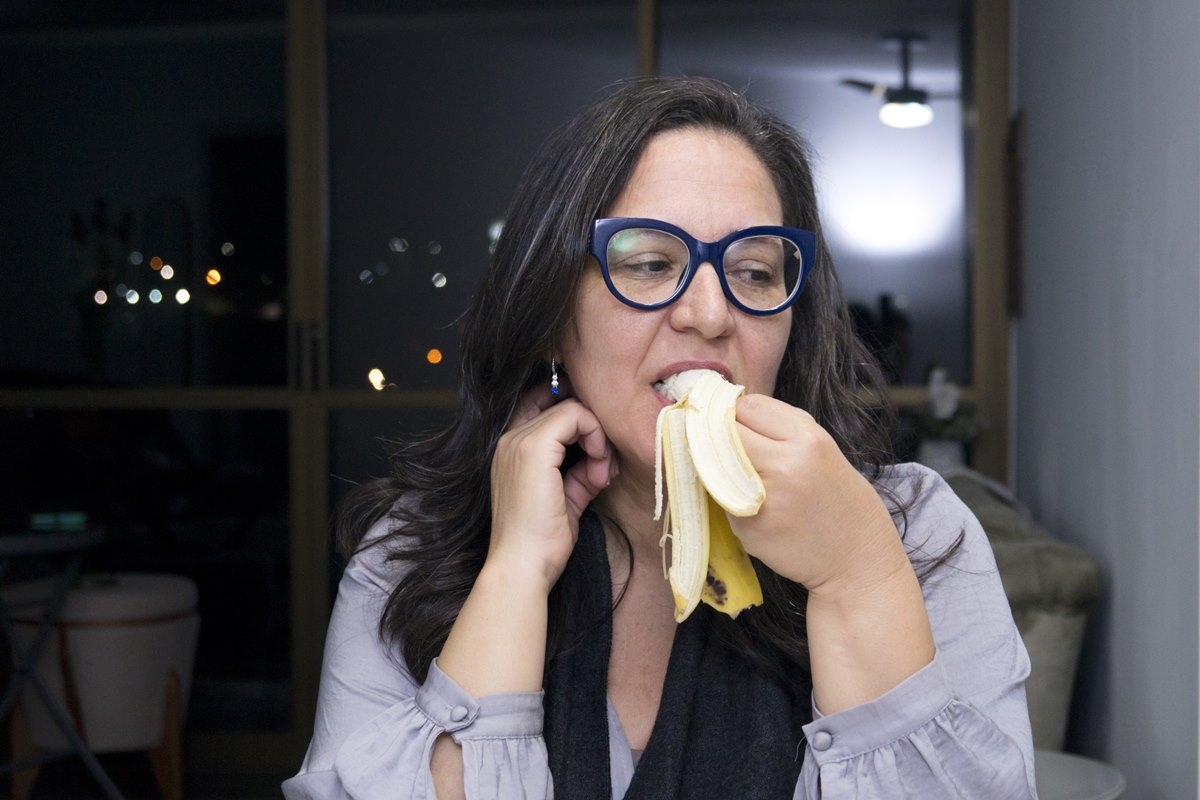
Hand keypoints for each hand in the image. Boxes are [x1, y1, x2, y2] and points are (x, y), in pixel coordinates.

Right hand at [486, 386, 618, 593]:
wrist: (523, 565)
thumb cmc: (540, 542)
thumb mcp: (567, 498)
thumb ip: (581, 474)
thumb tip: (602, 461)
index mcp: (512, 451)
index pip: (543, 404)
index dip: (576, 416)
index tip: (597, 446)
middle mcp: (510, 440)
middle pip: (564, 407)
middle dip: (595, 432)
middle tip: (605, 468)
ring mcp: (519, 441)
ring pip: (573, 409)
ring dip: (598, 438)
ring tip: (602, 475)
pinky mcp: (534, 448)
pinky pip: (575, 416)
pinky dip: (596, 437)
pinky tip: (599, 471)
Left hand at [726, 394, 909, 597]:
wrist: (858, 560)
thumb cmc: (840, 502)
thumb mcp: (823, 451)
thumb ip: (780, 429)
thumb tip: (728, 412)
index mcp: (808, 440)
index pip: (749, 406)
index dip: (737, 412)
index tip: (736, 422)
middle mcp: (786, 466)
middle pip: (726, 432)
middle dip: (722, 436)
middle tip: (731, 449)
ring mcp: (765, 498)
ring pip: (716, 465)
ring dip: (721, 468)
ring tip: (747, 480)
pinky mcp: (750, 528)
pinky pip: (722, 501)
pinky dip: (731, 501)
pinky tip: (757, 510)